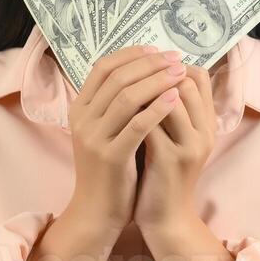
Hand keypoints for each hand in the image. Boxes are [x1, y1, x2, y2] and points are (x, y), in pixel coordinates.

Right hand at [67, 46, 190, 229]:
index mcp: (79, 108)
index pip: (103, 67)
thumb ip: (117, 103)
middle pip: (117, 77)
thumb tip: (146, 69)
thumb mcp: (105, 131)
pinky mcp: (110, 156)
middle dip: (150, 64)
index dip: (131, 54)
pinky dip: (157, 108)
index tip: (157, 50)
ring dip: (157, 81)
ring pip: (126, 97)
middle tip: (175, 59)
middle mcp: (82, 119)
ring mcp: (94, 138)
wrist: (97, 210)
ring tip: (180, 73)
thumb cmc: (109, 167)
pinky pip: (136, 125)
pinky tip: (176, 99)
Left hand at [134, 64, 216, 232]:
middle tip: (130, 68)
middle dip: (155, 71)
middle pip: (187, 82)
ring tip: (120, 83)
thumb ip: (166, 110)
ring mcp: (190, 146)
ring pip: (171, 99)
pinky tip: (113, 108)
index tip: (146, 62)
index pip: (200, 77)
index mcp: (207, 124)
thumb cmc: (162, 174)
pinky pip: (150, 125)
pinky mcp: (170, 161)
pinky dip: (133, 112)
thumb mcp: (172, 138)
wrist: (165, 218)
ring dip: (143, 88)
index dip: (171, 65)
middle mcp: (205, 132)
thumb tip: (146, 75)